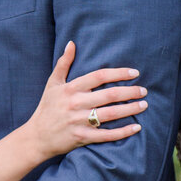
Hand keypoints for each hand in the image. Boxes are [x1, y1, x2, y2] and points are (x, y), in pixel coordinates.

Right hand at [25, 41, 146, 158]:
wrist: (37, 136)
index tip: (135, 73)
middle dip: (130, 92)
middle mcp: (76, 104)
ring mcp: (79, 121)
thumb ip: (63, 63)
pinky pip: (107, 135)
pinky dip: (123, 132)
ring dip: (130, 109)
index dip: (118, 73)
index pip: (99, 76)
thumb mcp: (53, 83)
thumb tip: (71, 43)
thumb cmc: (47, 107)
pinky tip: (137, 127)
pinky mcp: (83, 137)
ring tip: (144, 104)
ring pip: (111, 114)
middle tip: (144, 90)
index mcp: (70, 88)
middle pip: (109, 95)